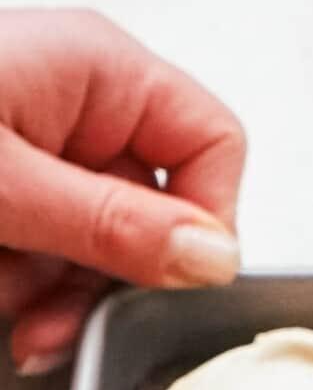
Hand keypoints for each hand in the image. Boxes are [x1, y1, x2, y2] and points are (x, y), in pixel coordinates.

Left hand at [0, 7, 244, 376]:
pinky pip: (49, 258)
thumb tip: (213, 258)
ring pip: (99, 255)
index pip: (214, 146)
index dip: (204, 224)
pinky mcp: (13, 190)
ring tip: (3, 303)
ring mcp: (45, 149)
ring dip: (54, 299)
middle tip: (48, 319)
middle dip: (103, 283)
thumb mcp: (5, 182)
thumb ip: (111, 222)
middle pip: (155, 219)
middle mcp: (82, 106)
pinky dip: (23, 291)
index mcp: (100, 70)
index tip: (161, 282)